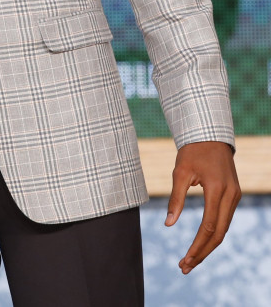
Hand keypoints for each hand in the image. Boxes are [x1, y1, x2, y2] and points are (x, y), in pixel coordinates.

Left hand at [165, 140, 240, 273]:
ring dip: (208, 246)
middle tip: (185, 267)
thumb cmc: (192, 151)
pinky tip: (201, 243)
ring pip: (223, 229)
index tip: (183, 260)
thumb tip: (168, 224)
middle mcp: (231, 196)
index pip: (208, 227)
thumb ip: (175, 199)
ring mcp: (235, 197)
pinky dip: (213, 234)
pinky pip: (225, 220)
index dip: (196, 246)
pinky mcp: (233, 196)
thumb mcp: (180, 171)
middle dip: (202, 253)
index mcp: (218, 190)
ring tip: (191, 260)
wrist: (210, 135)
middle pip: (219, 234)